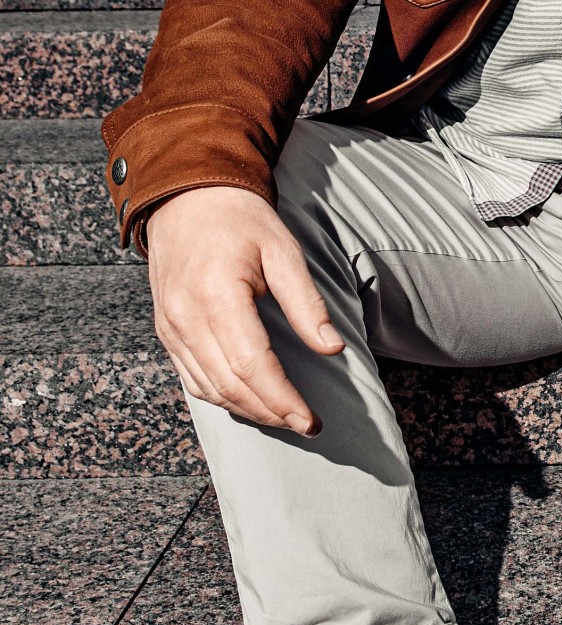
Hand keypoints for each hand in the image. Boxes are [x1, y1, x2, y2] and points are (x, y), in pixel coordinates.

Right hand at [145, 186, 343, 433]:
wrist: (185, 198)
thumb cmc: (239, 220)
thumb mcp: (282, 249)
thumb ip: (305, 302)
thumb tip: (333, 349)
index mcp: (217, 295)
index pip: (252, 365)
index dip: (282, 399)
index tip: (311, 419)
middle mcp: (186, 318)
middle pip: (230, 385)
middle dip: (271, 412)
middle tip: (307, 426)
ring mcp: (170, 327)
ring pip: (208, 388)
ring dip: (248, 410)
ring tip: (284, 419)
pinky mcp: (166, 330)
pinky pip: (191, 378)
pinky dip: (221, 397)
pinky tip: (249, 402)